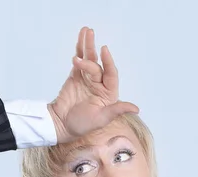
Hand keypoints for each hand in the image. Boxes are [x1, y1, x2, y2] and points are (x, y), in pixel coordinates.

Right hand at [48, 27, 138, 143]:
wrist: (61, 124)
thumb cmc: (82, 125)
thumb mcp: (101, 119)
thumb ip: (117, 110)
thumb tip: (136, 108)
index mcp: (108, 94)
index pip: (111, 75)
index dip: (109, 62)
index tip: (104, 50)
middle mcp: (100, 84)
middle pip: (98, 64)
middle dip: (93, 50)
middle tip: (90, 34)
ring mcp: (87, 79)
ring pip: (89, 59)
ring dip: (87, 45)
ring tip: (86, 31)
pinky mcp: (76, 76)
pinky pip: (79, 61)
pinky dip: (79, 49)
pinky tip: (80, 37)